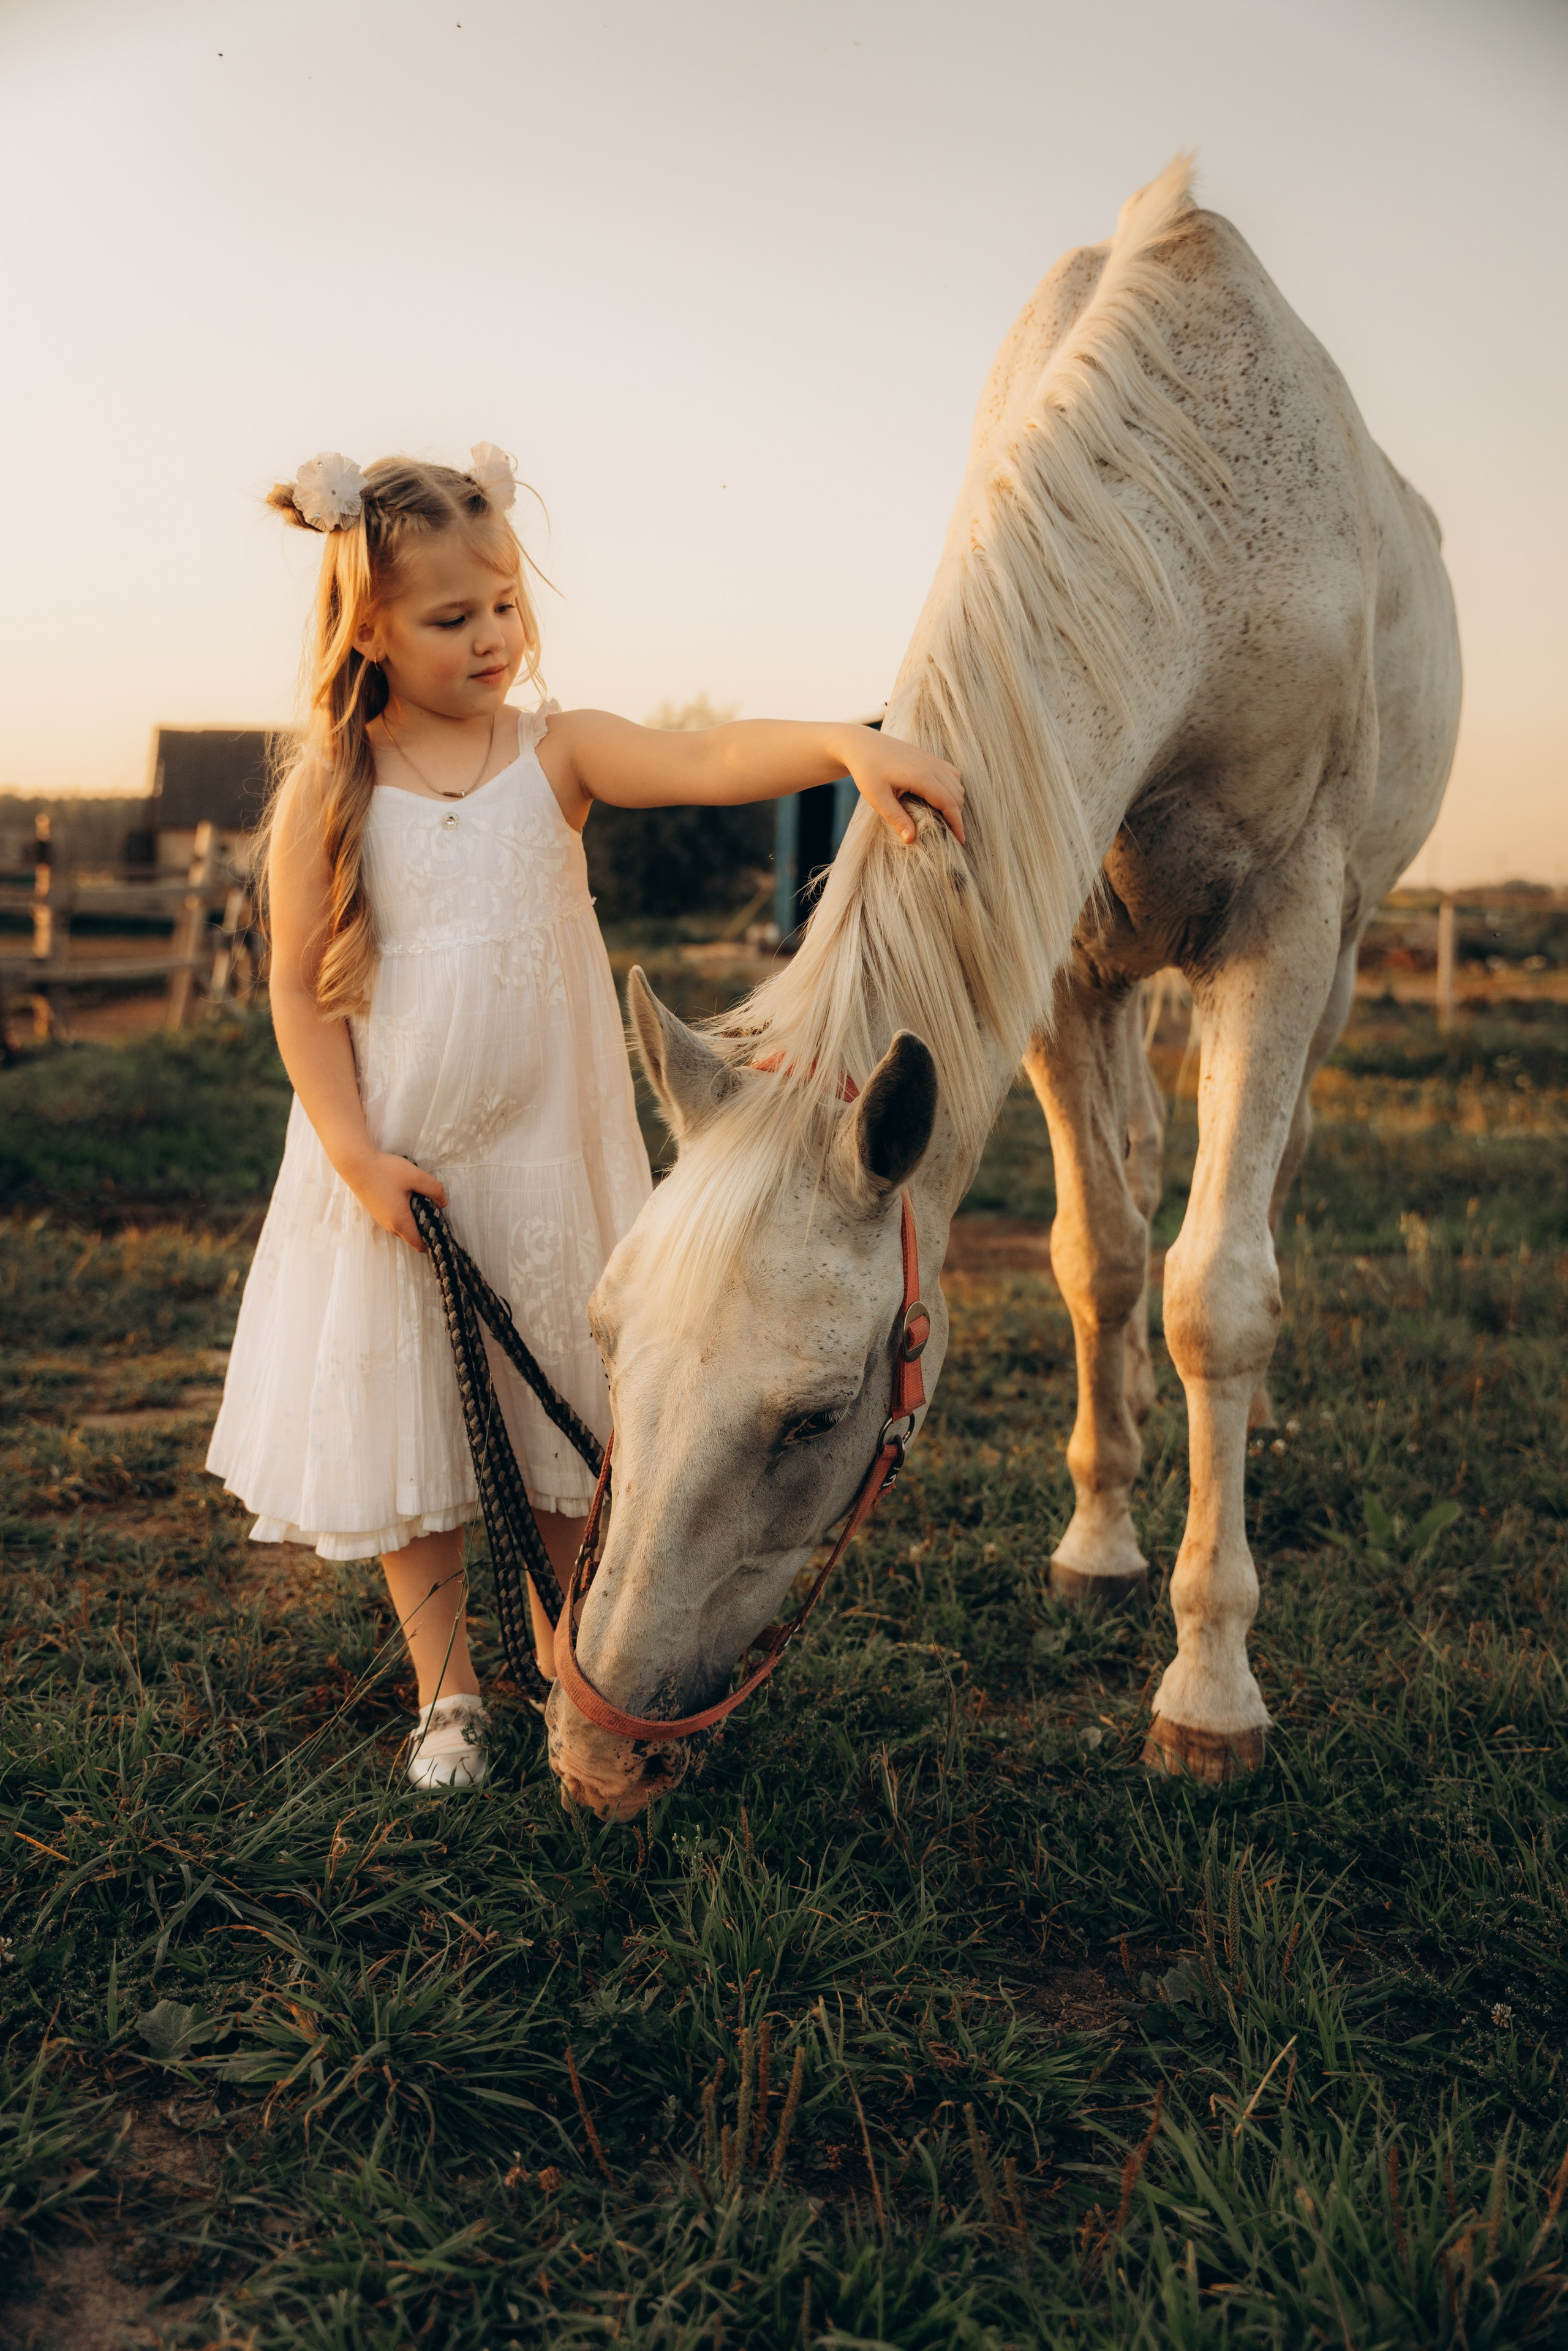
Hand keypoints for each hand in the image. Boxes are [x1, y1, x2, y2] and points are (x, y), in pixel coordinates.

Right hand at [341, 1151, 447, 1250]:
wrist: (354, 1163)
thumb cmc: (385, 1170)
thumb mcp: (415, 1176)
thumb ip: (434, 1190)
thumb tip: (443, 1203)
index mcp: (400, 1222)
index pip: (419, 1245)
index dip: (432, 1243)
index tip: (443, 1233)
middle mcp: (389, 1225)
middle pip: (412, 1237)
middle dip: (425, 1230)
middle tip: (436, 1212)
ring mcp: (380, 1219)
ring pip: (403, 1228)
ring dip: (414, 1221)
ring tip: (423, 1201)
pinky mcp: (376, 1211)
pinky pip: (395, 1220)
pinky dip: (405, 1215)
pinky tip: (408, 1197)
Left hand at [846, 730, 964, 846]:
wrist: (862, 744)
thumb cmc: (867, 770)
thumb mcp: (877, 798)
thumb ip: (896, 818)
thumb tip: (911, 840)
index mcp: (922, 776)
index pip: (949, 803)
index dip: (957, 823)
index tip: (960, 840)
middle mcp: (932, 766)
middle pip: (956, 795)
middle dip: (957, 816)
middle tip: (950, 834)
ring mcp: (931, 759)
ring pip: (957, 784)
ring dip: (955, 802)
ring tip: (945, 819)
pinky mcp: (928, 757)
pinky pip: (951, 773)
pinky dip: (952, 788)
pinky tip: (941, 799)